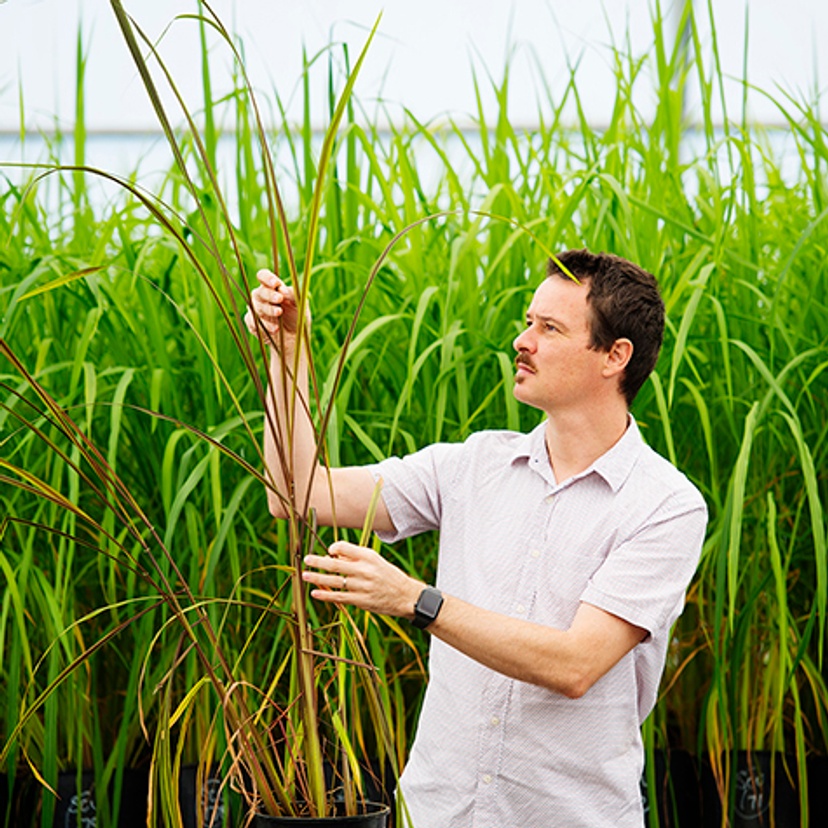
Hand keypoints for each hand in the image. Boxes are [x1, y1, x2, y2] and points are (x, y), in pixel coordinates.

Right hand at [244, 269, 306, 343]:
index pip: (263, 276)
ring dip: (268, 310)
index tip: (276, 283)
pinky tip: (275, 329)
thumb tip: (282, 289)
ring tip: (279, 313)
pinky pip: (253, 322)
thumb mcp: (301, 305)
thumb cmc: (298, 317)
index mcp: (273, 287)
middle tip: (279, 299)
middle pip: (259, 292)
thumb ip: (293, 295)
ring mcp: (256, 310)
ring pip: (256, 306)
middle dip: (269, 295)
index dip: (267, 278)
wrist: (295, 338)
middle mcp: (262, 297)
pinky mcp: (253, 323)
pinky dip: (264, 325)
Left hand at [303, 541, 422, 618]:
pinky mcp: (361, 601)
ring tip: (305, 575)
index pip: (344, 547)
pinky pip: (339, 597)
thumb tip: (333, 556)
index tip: (329, 551)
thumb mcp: (376, 561)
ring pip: (334, 581)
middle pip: (335, 564)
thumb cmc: (388, 576)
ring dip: (317, 578)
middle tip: (306, 559)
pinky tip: (314, 593)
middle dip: (318, 562)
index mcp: (368, 557)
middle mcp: (364, 570)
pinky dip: (325, 595)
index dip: (333, 548)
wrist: (406, 596)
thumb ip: (355, 558)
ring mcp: (362, 587)